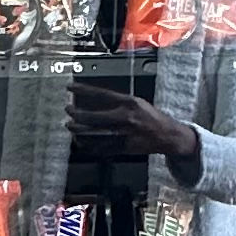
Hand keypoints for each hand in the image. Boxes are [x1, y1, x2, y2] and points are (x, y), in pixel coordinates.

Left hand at [68, 82, 199, 174]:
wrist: (167, 135)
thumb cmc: (151, 117)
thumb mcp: (137, 102)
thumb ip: (118, 101)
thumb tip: (95, 100)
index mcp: (129, 102)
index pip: (101, 94)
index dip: (83, 90)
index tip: (71, 87)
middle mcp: (125, 117)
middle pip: (94, 116)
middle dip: (78, 114)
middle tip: (68, 110)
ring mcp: (124, 134)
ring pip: (95, 133)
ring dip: (80, 130)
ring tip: (71, 127)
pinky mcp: (124, 147)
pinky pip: (102, 147)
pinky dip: (90, 145)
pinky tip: (82, 142)